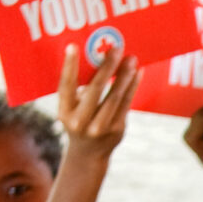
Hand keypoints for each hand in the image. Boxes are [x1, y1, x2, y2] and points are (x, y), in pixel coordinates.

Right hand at [54, 36, 137, 157]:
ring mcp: (100, 128)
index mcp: (65, 113)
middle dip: (106, 67)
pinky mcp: (116, 130)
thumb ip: (78, 89)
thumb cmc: (78, 121)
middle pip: (95, 89)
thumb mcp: (71, 109)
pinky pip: (126, 104)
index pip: (66, 85)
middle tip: (116, 48)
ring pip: (115, 97)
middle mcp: (81, 122)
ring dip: (124, 75)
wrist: (87, 155)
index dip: (69, 66)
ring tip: (131, 59)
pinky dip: (132, 86)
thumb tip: (95, 57)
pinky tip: (137, 73)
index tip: (73, 47)